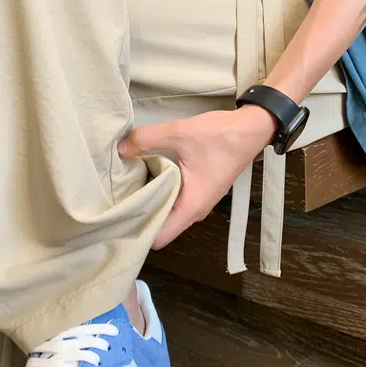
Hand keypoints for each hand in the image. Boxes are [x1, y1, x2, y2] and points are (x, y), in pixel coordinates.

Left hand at [118, 105, 277, 249]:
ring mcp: (198, 201)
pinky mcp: (199, 190)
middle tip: (115, 197)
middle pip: (160, 226)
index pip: (159, 237)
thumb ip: (147, 139)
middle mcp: (195, 210)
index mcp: (191, 206)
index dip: (137, 231)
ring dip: (149, 201)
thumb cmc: (220, 136)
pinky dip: (159, 192)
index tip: (117, 216)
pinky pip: (174, 200)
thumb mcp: (180, 132)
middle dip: (138, 215)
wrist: (251, 129)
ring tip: (126, 185)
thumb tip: (121, 148)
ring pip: (167, 212)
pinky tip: (145, 175)